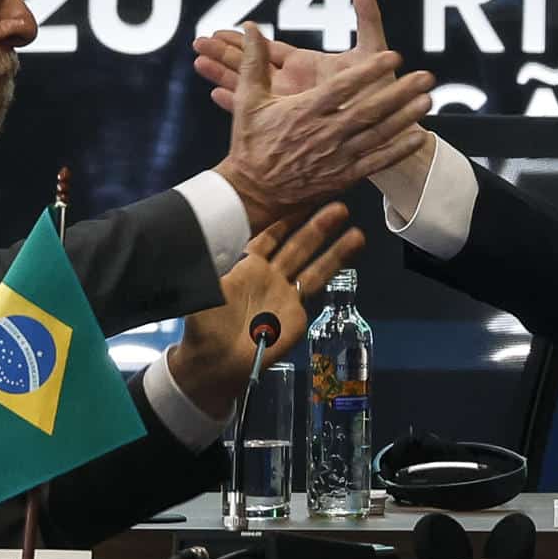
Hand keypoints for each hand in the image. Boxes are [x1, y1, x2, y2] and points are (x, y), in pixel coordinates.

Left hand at [167, 202, 365, 418]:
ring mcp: (284, 293)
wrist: (217, 362)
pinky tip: (347, 261)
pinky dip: (334, 270)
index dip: (282, 216)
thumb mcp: (201, 288)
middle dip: (316, 225)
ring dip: (333, 247)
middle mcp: (268, 274)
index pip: (267, 233)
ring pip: (313, 264)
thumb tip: (201, 233)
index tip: (299, 196)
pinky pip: (315, 287)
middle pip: (296, 244)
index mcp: (244, 264)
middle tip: (337, 205)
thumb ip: (208, 262)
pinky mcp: (296, 313)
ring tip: (356, 231)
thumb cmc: (203, 324)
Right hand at [200, 0, 434, 222]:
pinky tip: (419, 137)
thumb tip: (251, 26)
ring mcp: (335, 157)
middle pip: (368, 110)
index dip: (369, 72)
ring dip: (405, 118)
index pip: (342, 88)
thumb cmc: (251, 141)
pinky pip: (375, 163)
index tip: (393, 56)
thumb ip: (253, 61)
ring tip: (427, 101)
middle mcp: (323, 134)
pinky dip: (398, 151)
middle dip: (398, 92)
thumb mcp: (249, 100)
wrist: (252, 191)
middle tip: (425, 76)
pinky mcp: (342, 177)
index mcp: (303, 112)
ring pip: (376, 135)